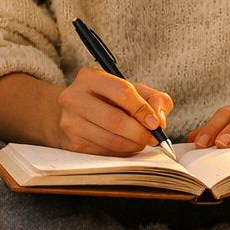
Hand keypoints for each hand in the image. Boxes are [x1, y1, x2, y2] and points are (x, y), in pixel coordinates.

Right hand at [54, 67, 173, 155]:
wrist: (75, 113)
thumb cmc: (108, 100)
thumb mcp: (131, 90)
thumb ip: (153, 99)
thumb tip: (159, 120)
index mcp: (90, 77)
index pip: (122, 92)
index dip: (143, 109)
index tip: (155, 123)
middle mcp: (74, 97)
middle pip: (115, 119)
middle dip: (139, 132)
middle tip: (152, 138)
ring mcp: (70, 121)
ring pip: (110, 140)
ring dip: (133, 145)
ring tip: (141, 142)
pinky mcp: (71, 143)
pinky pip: (104, 152)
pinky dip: (121, 152)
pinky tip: (126, 146)